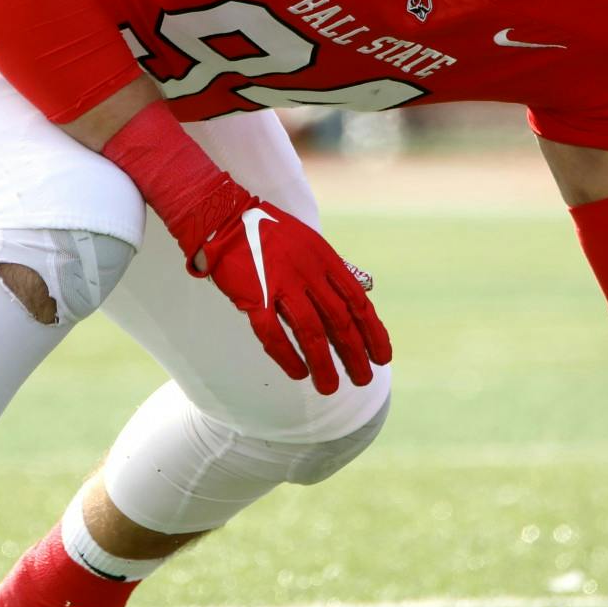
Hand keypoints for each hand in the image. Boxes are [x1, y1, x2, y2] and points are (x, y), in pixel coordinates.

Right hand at [196, 198, 390, 394]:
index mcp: (325, 259)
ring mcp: (280, 284)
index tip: (382, 356)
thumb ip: (332, 269)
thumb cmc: (268, 232)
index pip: (357, 301)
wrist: (225, 219)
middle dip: (354, 354)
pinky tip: (298, 373)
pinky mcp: (253, 296)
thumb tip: (362, 291)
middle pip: (339, 320)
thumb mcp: (310, 242)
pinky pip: (272, 333)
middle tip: (363, 380)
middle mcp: (308, 272)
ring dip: (323, 363)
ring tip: (330, 388)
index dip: (373, 331)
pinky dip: (286, 356)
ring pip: (310, 331)